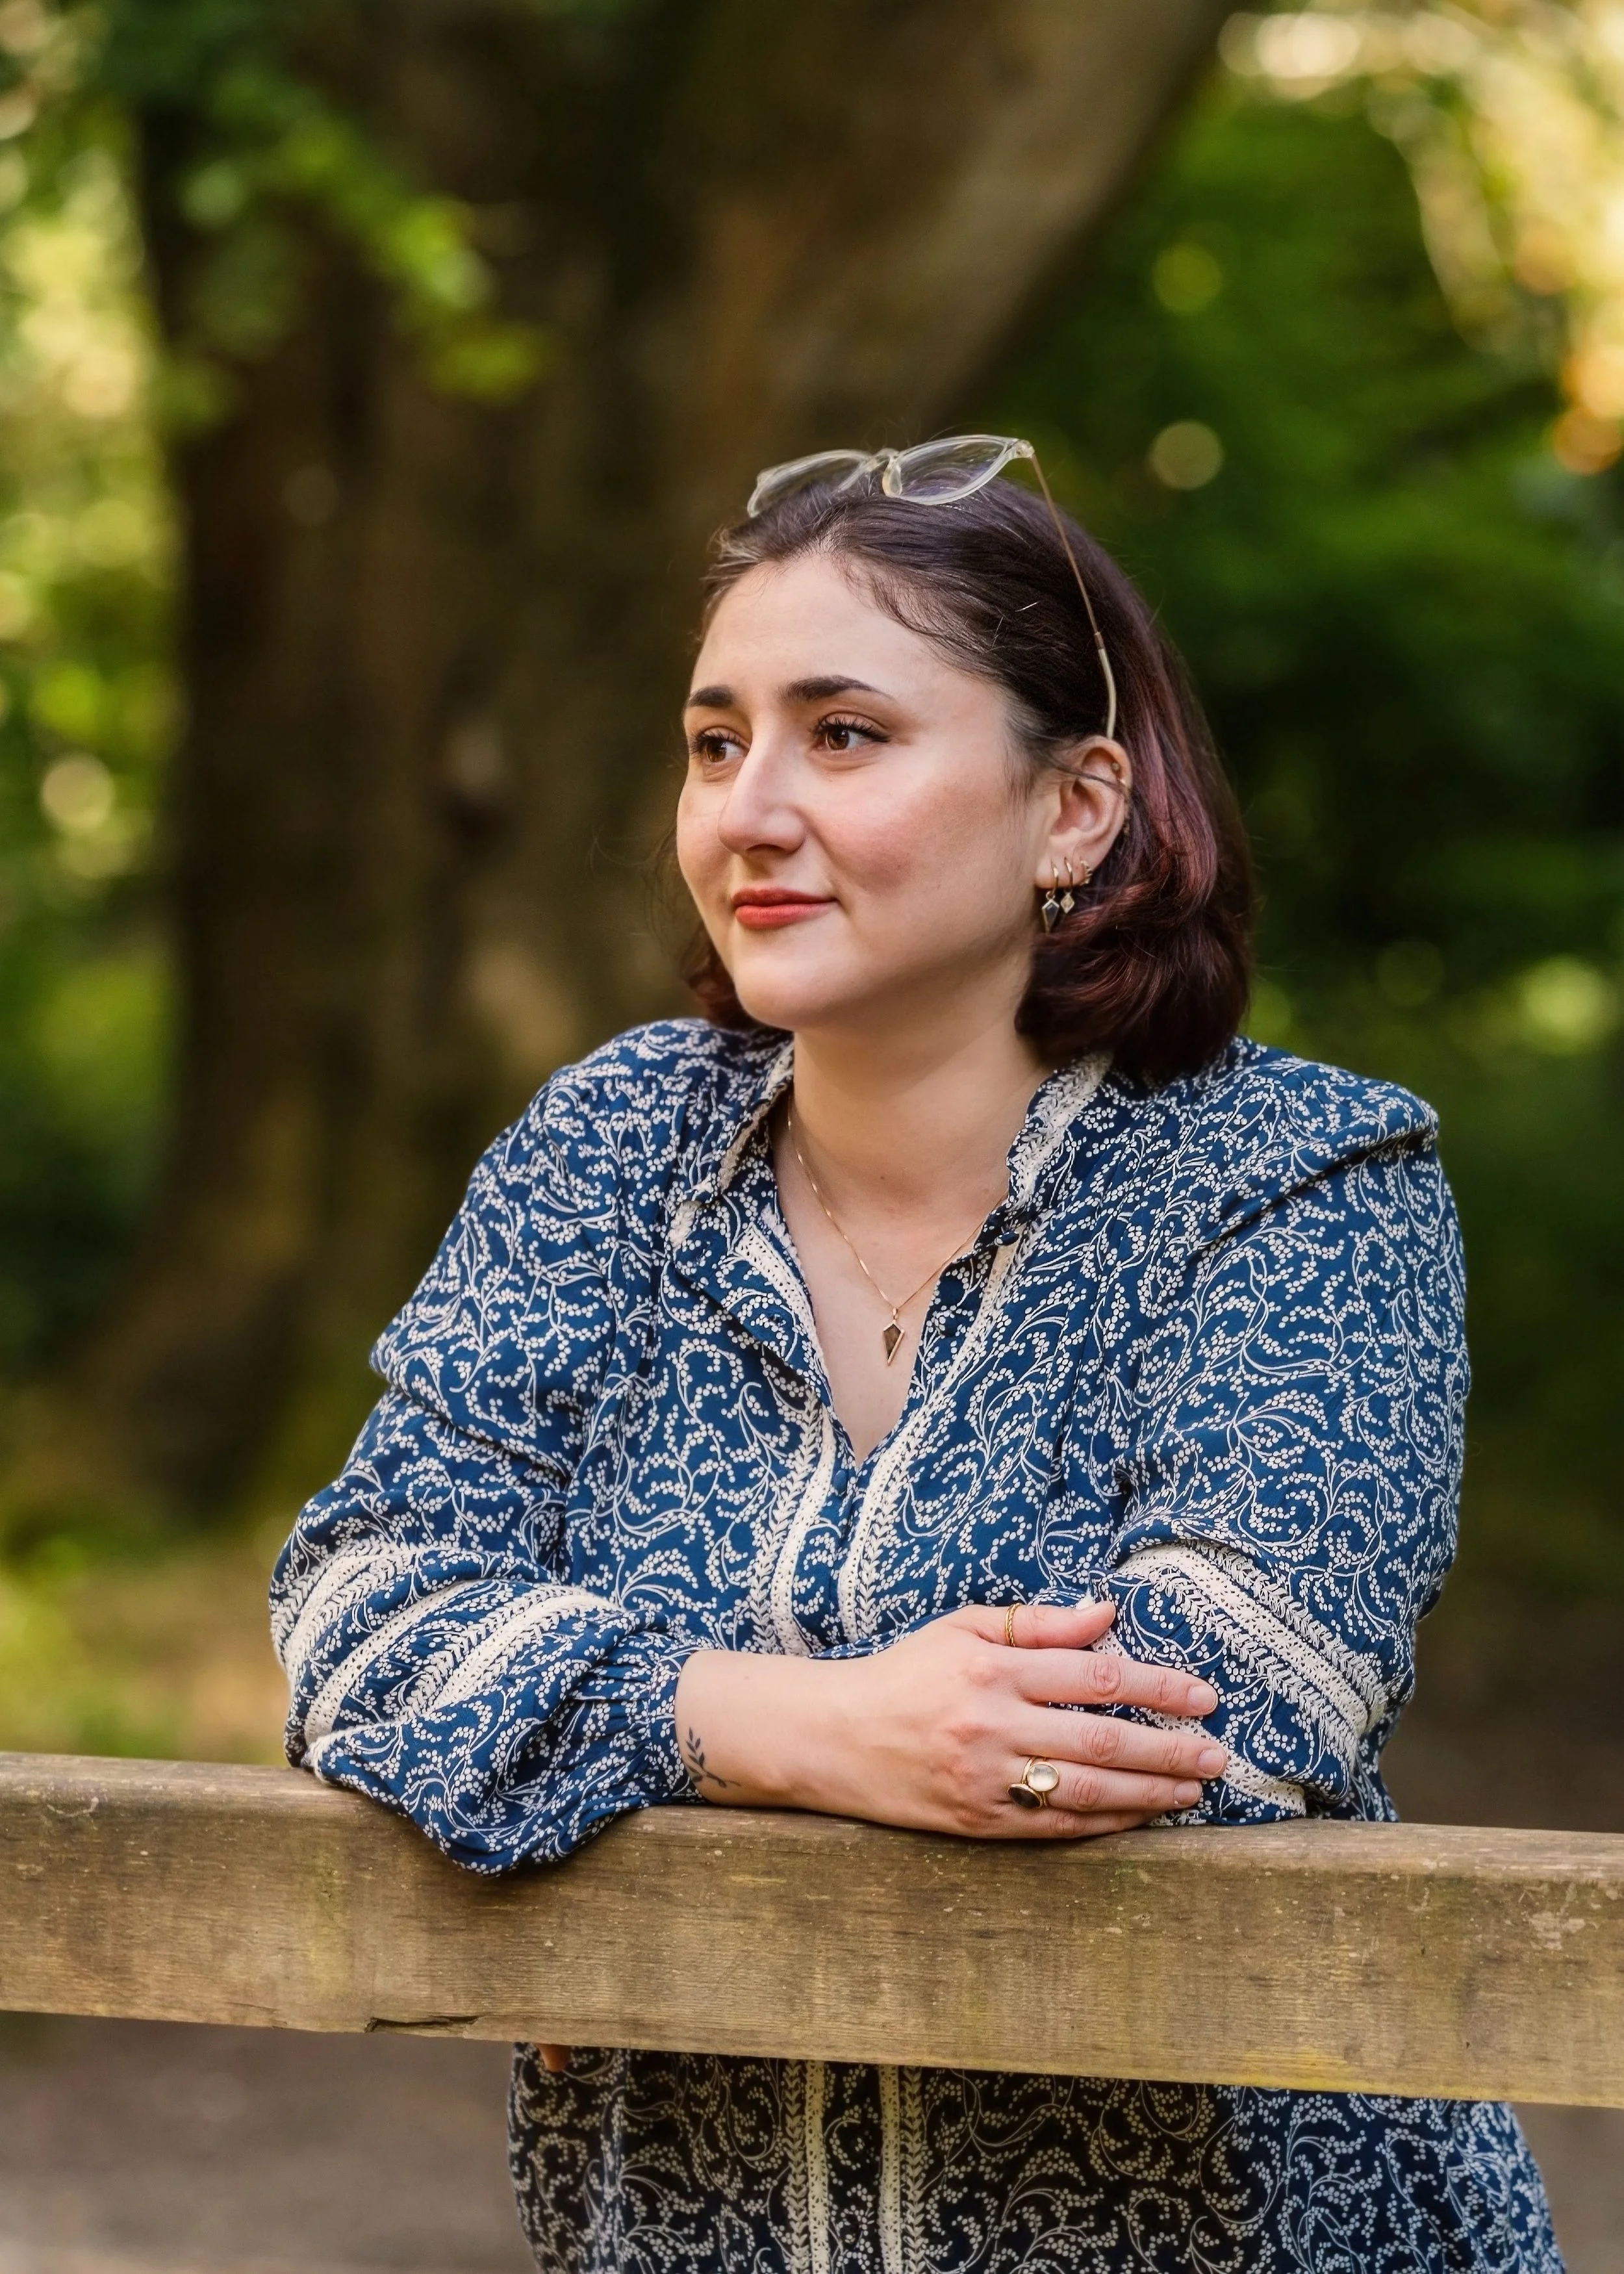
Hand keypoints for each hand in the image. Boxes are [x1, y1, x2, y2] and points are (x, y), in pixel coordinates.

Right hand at [673, 1597, 1224, 1839]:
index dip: (1158, 1686)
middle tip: (1218, 1753)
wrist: (833, 1736)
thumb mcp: (962, 1628)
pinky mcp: (979, 1821)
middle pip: (1103, 1738)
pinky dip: (1106, 1821)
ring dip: (1151, 1791)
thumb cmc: (904, 1672)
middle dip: (1171, 1747)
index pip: (1097, 1675)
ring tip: (1194, 1789)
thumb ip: (1036, 1624)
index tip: (1203, 1695)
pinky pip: (1057, 1825)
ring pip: (1089, 1789)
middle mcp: (994, 1723)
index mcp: (993, 1666)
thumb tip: (1105, 1613)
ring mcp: (987, 1778)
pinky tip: (1141, 1815)